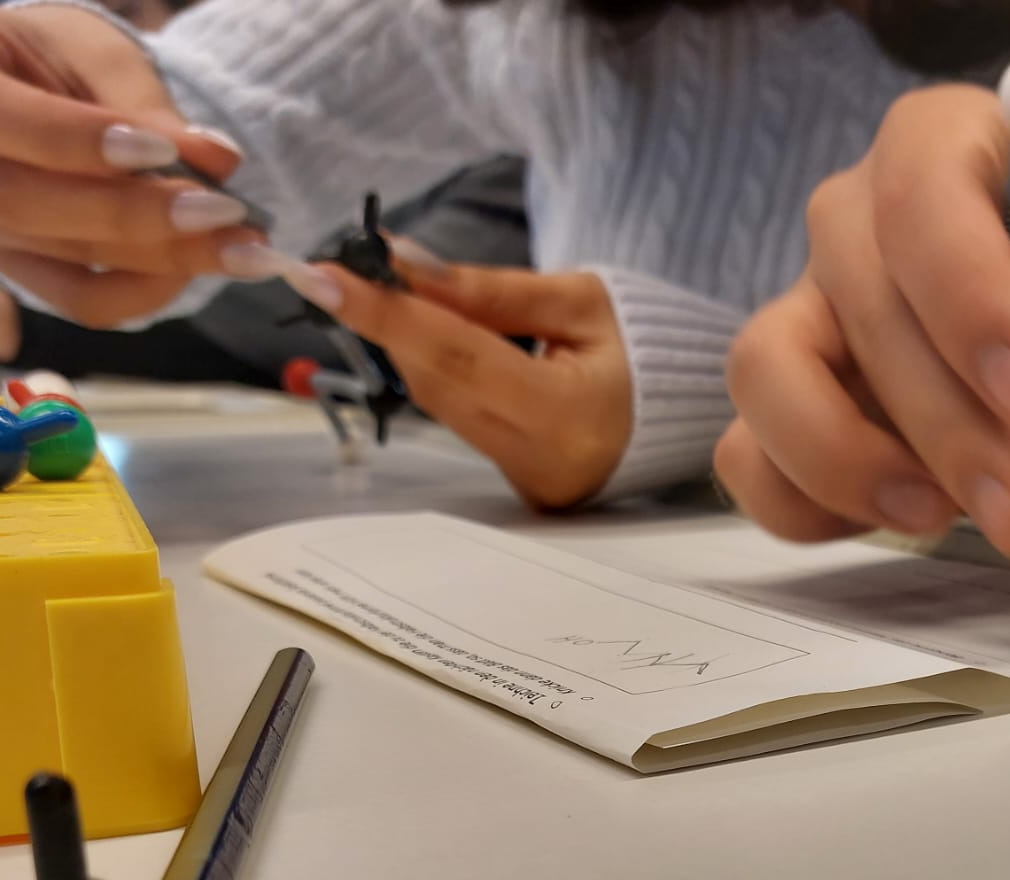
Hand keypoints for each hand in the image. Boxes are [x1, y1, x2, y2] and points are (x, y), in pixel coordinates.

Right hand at [0, 3, 268, 327]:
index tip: (159, 149)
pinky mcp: (6, 266)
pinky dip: (143, 291)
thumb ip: (148, 106)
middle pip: (13, 200)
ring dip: (157, 257)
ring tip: (240, 245)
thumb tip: (216, 160)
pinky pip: (74, 298)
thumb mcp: (101, 55)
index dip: (65, 139)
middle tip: (224, 213)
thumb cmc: (60, 57)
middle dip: (129, 214)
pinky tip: (199, 268)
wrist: (40, 91)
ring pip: (51, 255)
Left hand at [290, 246, 631, 508]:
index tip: (323, 277)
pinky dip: (432, 368)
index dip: (387, 314)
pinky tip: (420, 331)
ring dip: (403, 342)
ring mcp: (522, 480)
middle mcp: (536, 460)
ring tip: (381, 290)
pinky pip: (455, 417)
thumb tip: (405, 267)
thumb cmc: (644, 351)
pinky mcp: (512, 483)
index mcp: (566, 415)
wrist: (686, 418)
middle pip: (436, 381)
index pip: (458, 355)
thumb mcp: (582, 302)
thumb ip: (493, 291)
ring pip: (437, 400)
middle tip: (341, 268)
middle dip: (385, 321)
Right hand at [716, 84, 1009, 561]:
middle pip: (861, 312)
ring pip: (762, 377)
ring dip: (844, 464)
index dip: (969, 298)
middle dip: (946, 427)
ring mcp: (799, 314)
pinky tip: (896, 516)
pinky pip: (745, 456)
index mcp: (940, 146)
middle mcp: (849, 223)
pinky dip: (803, 504)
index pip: (922, 199)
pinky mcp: (777, 404)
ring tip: (936, 516)